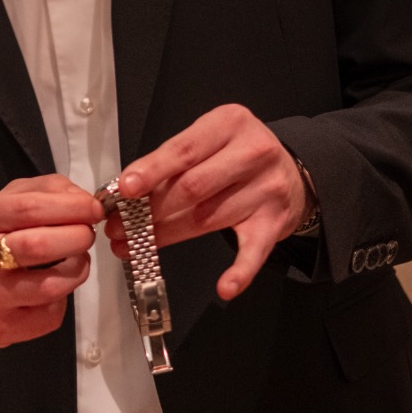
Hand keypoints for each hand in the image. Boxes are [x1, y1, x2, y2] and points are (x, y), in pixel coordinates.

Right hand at [0, 175, 102, 350]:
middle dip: (79, 237)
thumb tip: (82, 198)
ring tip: (78, 260)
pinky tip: (54, 289)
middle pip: (41, 245)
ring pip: (51, 285)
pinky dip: (63, 300)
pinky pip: (49, 315)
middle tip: (87, 234)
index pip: (30, 207)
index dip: (72, 207)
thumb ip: (40, 192)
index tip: (94, 209)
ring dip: (78, 269)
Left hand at [106, 104, 306, 301]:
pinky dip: (240, 272)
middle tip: (120, 226)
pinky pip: (255, 251)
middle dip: (150, 210)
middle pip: (193, 188)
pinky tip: (225, 287)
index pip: (183, 150)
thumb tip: (129, 190)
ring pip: (208, 219)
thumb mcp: (210, 139)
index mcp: (229, 124)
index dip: (152, 171)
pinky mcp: (275, 222)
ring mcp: (266, 190)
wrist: (292, 171)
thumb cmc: (237, 154)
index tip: (126, 189)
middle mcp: (252, 154)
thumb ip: (174, 159)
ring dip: (167, 236)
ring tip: (135, 246)